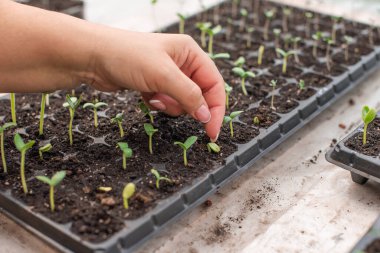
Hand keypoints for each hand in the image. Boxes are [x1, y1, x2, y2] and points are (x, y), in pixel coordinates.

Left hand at [89, 30, 224, 140]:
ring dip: (169, 105)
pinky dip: (158, 104)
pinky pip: (166, 103)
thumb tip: (207, 117)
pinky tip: (146, 96)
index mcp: (190, 53)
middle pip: (199, 95)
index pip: (214, 84)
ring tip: (154, 96)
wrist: (91, 57)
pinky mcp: (154, 85)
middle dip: (185, 105)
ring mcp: (167, 75)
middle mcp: (182, 63)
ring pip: (182, 102)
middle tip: (169, 105)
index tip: (212, 131)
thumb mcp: (163, 76)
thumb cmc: (127, 56)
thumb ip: (189, 96)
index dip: (216, 109)